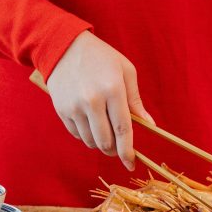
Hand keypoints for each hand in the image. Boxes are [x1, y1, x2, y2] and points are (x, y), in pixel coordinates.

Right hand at [46, 31, 153, 170]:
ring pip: (90, 141)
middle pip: (105, 141)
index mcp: (113, 89)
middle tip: (118, 147)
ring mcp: (74, 107)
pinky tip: (89, 123)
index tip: (131, 163)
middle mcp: (92, 100)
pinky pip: (77, 134)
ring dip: (100, 143)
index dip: (128, 151)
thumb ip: (135, 100)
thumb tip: (149, 124)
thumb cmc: (100, 57)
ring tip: (103, 130)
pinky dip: (86, 135)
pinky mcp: (62, 110)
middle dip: (114, 150)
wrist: (64, 47)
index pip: (123, 129)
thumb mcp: (125, 71)